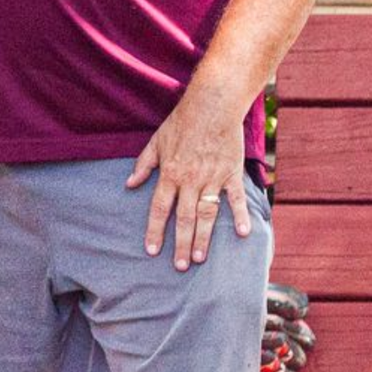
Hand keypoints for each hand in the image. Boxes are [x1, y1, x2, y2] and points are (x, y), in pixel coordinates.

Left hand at [125, 105, 252, 270]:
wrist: (212, 105)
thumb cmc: (181, 123)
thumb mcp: (156, 142)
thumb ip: (143, 165)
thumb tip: (129, 185)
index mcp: (170, 173)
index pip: (159, 208)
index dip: (155, 230)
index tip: (152, 251)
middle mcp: (190, 180)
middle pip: (183, 218)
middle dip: (180, 244)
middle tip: (179, 266)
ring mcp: (212, 178)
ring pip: (206, 214)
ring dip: (203, 237)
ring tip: (200, 258)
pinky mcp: (231, 173)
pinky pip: (236, 198)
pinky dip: (240, 215)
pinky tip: (242, 233)